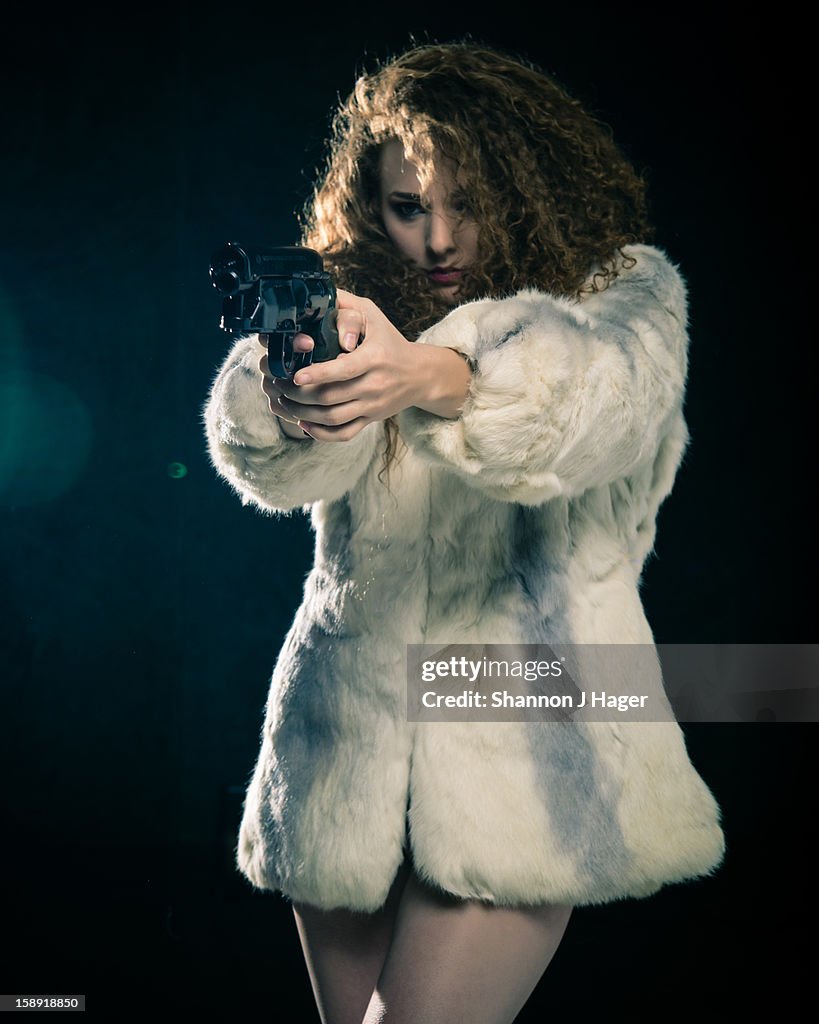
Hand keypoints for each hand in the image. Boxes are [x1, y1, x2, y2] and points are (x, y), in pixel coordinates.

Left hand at [260, 289, 420, 441]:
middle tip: (278, 386)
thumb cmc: (390, 341)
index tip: (297, 375)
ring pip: (333, 418)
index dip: (318, 374)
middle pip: (331, 397)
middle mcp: (374, 385)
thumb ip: (346, 304)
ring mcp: (372, 406)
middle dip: (299, 395)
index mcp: (374, 359)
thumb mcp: (373, 315)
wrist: (420, 374)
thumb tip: (318, 293)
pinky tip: (304, 424)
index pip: (344, 370)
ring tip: (284, 404)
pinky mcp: (371, 420)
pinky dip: (322, 434)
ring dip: (304, 414)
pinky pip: (345, 434)